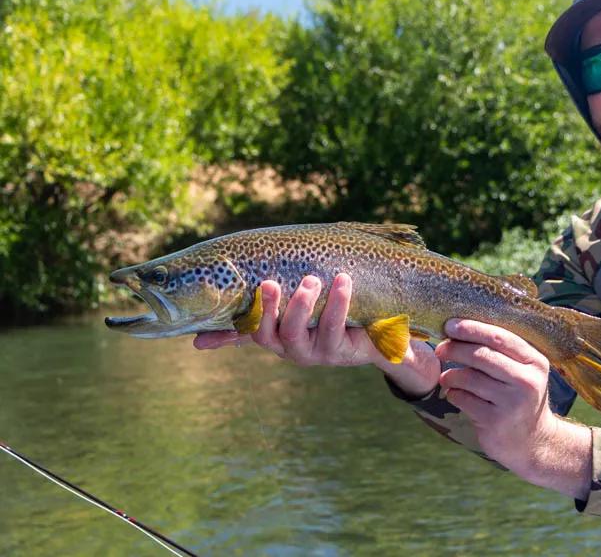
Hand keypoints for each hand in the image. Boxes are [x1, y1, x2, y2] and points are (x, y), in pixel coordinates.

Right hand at [194, 274, 439, 395]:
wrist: (374, 339)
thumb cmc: (325, 320)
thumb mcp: (292, 318)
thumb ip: (256, 320)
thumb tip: (197, 343)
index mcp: (276, 339)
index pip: (249, 333)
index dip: (230, 329)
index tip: (218, 319)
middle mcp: (292, 350)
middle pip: (272, 334)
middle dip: (270, 308)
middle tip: (271, 283)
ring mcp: (317, 352)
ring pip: (303, 330)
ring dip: (304, 302)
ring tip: (313, 278)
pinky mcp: (342, 351)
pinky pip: (335, 325)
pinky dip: (338, 301)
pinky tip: (344, 280)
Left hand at [436, 318, 591, 498]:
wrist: (533, 442)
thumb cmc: (521, 398)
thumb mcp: (524, 372)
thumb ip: (501, 351)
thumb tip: (459, 329)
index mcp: (535, 362)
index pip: (499, 337)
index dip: (472, 328)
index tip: (450, 325)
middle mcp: (526, 381)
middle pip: (481, 355)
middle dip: (455, 348)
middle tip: (440, 349)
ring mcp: (511, 403)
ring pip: (469, 378)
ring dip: (450, 375)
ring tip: (446, 378)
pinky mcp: (495, 422)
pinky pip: (463, 399)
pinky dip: (453, 393)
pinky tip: (455, 395)